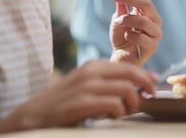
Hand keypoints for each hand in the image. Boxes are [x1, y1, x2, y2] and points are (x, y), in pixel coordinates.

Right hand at [0, 60, 155, 132]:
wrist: (32, 117)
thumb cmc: (62, 105)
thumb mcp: (84, 87)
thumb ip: (105, 85)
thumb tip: (135, 89)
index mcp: (92, 67)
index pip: (128, 67)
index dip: (145, 77)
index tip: (153, 86)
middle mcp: (90, 73)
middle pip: (131, 74)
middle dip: (145, 87)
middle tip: (147, 99)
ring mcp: (86, 87)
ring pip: (126, 89)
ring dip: (132, 104)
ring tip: (125, 113)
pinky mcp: (81, 103)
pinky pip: (114, 105)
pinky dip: (119, 113)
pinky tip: (111, 118)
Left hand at [109, 0, 162, 65]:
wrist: (121, 58)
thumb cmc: (121, 38)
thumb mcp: (119, 18)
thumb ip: (122, 4)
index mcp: (148, 13)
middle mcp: (155, 21)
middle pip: (147, 4)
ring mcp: (155, 34)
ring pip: (143, 21)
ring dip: (127, 20)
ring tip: (119, 23)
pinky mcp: (152, 47)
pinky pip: (141, 37)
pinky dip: (130, 35)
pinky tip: (126, 37)